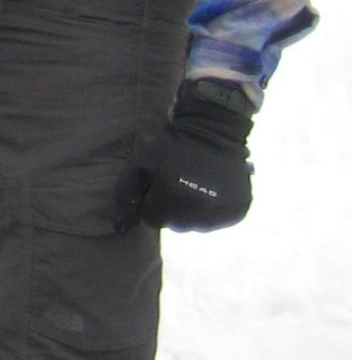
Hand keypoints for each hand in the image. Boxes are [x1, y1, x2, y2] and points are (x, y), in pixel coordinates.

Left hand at [120, 84, 252, 231]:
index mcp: (171, 200)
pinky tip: (211, 191)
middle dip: (171, 209)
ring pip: (198, 226)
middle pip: (175, 225)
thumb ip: (125, 195)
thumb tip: (119, 227)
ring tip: (194, 187)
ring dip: (193, 213)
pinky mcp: (239, 211)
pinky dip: (213, 211)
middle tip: (177, 186)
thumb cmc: (170, 148)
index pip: (153, 219)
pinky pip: (219, 221)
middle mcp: (198, 212)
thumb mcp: (139, 164)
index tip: (158, 188)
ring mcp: (221, 213)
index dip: (152, 203)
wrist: (214, 132)